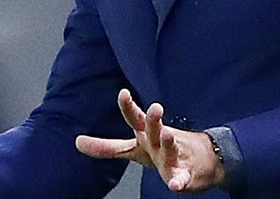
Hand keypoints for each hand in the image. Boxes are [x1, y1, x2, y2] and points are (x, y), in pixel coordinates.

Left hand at [75, 88, 223, 192]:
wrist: (203, 161)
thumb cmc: (161, 152)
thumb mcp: (133, 149)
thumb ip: (106, 147)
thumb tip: (76, 142)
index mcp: (145, 135)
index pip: (135, 118)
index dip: (128, 107)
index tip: (123, 93)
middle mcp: (158, 142)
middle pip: (154, 129)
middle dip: (153, 119)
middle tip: (155, 108)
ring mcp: (172, 157)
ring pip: (170, 147)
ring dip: (168, 141)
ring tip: (167, 134)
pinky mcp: (185, 174)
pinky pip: (181, 178)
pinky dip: (179, 181)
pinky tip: (175, 185)